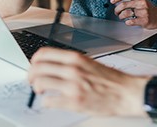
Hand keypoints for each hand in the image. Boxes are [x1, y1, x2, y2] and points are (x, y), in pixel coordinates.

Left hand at [28, 48, 144, 115]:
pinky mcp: (74, 101)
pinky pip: (49, 101)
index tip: (33, 66)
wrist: (126, 92)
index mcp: (76, 58)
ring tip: (41, 91)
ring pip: (40, 83)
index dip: (33, 61)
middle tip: (32, 80)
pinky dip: (46, 101)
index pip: (44, 54)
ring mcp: (72, 86)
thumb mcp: (90, 63)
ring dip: (36, 88)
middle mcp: (72, 69)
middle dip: (30, 75)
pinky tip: (51, 100)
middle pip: (37, 68)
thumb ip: (71, 63)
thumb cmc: (111, 79)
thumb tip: (52, 66)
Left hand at [111, 0, 156, 28]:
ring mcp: (144, 12)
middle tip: (116, 12)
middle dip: (117, 9)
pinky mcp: (145, 20)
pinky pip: (131, 21)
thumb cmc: (148, 7)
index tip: (112, 1)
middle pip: (124, 4)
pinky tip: (128, 21)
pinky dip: (127, 22)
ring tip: (121, 17)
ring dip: (121, 16)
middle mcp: (142, 3)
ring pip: (126, 13)